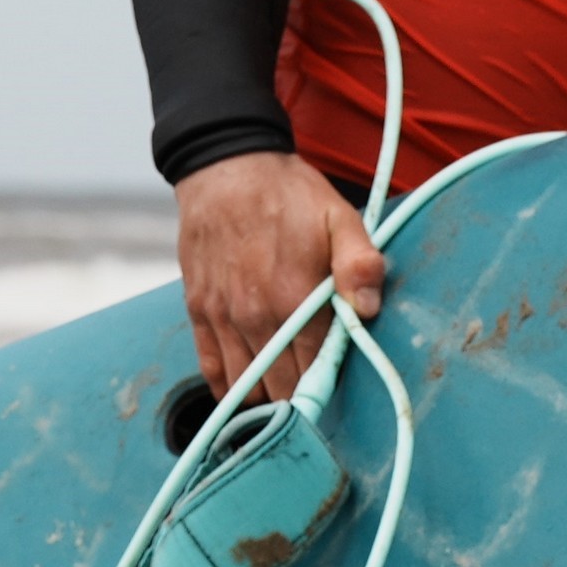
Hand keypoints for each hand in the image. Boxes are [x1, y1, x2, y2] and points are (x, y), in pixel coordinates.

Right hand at [174, 152, 385, 403]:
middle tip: (316, 395)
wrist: (225, 166)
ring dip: (266, 400)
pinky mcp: (199, 311)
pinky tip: (246, 389)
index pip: (315, 371)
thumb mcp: (338, 215)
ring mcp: (223, 316)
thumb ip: (359, 262)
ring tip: (285, 396)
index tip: (340, 391)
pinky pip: (210, 370)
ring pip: (245, 387)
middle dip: (301, 399)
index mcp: (295, 297)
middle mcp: (256, 315)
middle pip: (281, 388)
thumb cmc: (287, 193)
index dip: (330, 388)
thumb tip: (368, 309)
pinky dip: (228, 390)